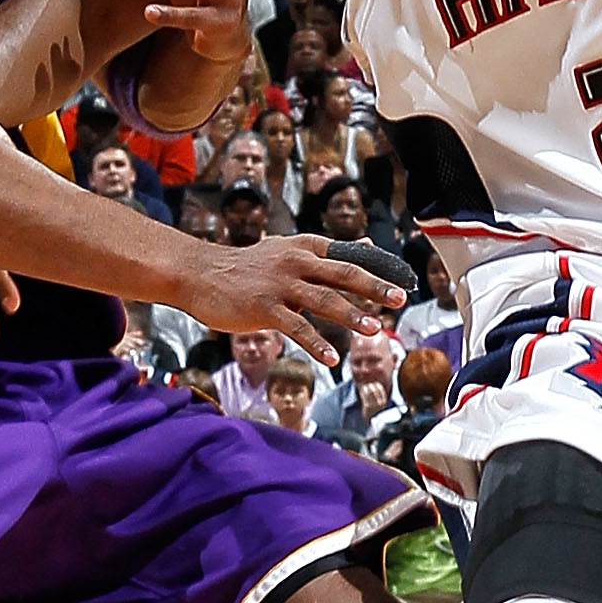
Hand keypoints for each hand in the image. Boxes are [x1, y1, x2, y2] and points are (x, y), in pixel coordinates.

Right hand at [179, 234, 404, 366]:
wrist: (199, 275)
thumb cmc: (245, 268)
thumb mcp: (285, 250)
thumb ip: (324, 251)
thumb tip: (366, 244)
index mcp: (305, 247)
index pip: (349, 256)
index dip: (378, 268)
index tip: (402, 281)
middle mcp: (296, 262)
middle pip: (344, 273)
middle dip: (375, 288)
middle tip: (399, 299)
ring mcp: (281, 285)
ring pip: (325, 300)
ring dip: (352, 316)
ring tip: (374, 329)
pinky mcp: (265, 308)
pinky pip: (297, 328)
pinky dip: (317, 343)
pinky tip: (333, 358)